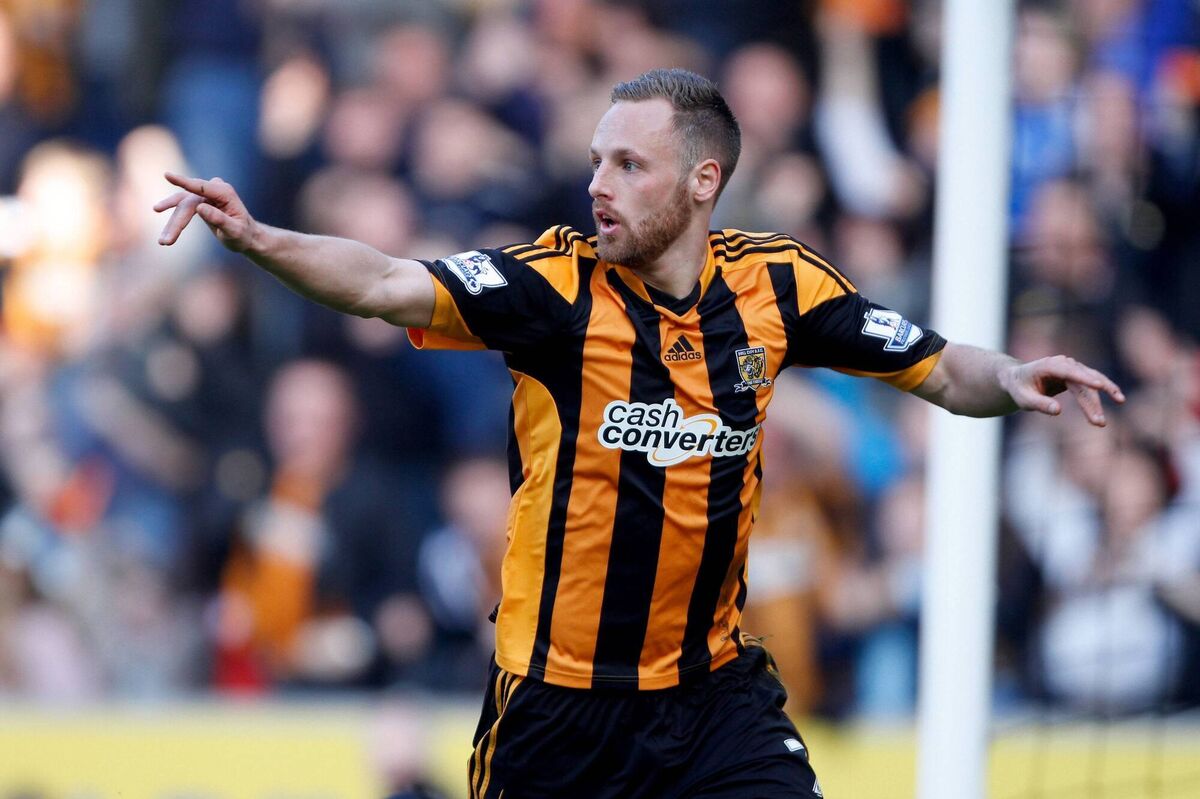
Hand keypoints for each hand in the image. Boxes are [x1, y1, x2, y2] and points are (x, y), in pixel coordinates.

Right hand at [154, 172, 257, 251]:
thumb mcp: (234, 231)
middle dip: (176, 223)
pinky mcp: (199, 200)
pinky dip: (174, 221)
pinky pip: (182, 208)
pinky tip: (165, 234)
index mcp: (225, 193)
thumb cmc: (243, 235)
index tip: (167, 175)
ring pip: (182, 206)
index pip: (201, 187)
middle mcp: (214, 189)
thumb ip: (219, 219)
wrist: (247, 237)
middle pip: (188, 203)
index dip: (183, 182)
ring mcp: (206, 194)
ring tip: (163, 242)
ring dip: (172, 224)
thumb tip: (200, 208)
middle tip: (165, 242)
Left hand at [1001, 355, 1124, 426]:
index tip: (1099, 385)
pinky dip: (1100, 395)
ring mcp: (1072, 368)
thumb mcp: (1024, 400)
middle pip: (1083, 383)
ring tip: (1101, 423)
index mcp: (1049, 365)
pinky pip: (1091, 386)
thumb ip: (1039, 404)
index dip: (1085, 378)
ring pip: (1090, 385)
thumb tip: (1058, 410)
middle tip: (1099, 423)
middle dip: (1092, 403)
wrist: (1017, 379)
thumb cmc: (1019, 389)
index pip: (1069, 372)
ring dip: (1098, 403)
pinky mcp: (1077, 375)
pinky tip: (1114, 401)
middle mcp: (1064, 364)